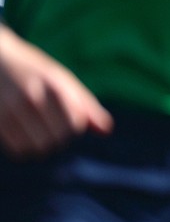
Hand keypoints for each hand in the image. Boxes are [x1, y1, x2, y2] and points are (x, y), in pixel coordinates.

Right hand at [0, 27, 111, 157]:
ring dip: (43, 145)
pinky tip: (25, 134)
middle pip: (58, 137)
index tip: (69, 117)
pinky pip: (19, 150)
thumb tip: (107, 131)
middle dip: (60, 136)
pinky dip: (25, 147)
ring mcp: (11, 108)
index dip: (76, 124)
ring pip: (39, 147)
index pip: (76, 123)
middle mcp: (32, 96)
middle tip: (52, 125)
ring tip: (39, 132)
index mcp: (54, 83)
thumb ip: (85, 104)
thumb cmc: (34, 71)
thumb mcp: (61, 79)